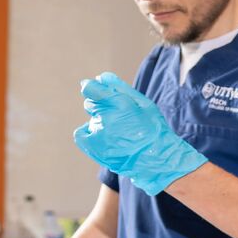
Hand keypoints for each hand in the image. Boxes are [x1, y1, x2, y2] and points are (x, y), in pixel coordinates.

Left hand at [74, 72, 206, 195]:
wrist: (155, 160)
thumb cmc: (154, 130)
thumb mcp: (145, 104)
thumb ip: (121, 89)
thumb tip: (101, 77)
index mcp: (120, 104)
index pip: (91, 89)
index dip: (91, 87)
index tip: (91, 88)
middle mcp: (106, 117)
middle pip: (91, 104)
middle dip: (101, 107)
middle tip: (119, 118)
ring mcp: (98, 133)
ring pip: (91, 119)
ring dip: (101, 122)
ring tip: (119, 134)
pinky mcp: (93, 146)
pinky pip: (81, 133)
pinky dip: (90, 134)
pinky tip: (106, 139)